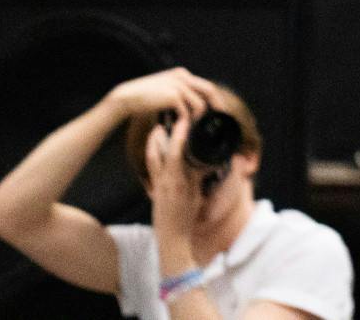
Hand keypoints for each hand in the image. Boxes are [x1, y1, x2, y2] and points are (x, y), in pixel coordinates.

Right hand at [107, 67, 221, 123]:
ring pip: (200, 104)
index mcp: (182, 74)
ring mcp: (178, 85)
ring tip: (196, 129)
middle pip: (209, 91)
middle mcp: (183, 76)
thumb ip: (178, 96)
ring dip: (199, 119)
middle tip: (221, 120)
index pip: (205, 85)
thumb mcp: (164, 93)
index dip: (214, 98)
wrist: (127, 97)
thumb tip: (190, 110)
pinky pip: (187, 112)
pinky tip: (185, 130)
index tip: (219, 110)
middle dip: (217, 106)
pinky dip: (187, 122)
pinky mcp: (173, 96)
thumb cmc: (144, 99)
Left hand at [145, 112, 206, 250]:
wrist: (172, 238)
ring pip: (151, 158)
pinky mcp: (154, 189)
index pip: (175, 152)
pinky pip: (151, 167)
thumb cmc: (187, 218)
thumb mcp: (197, 194)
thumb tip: (208, 160)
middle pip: (157, 152)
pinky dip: (154, 154)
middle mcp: (164, 181)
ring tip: (158, 129)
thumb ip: (199, 175)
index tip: (183, 120)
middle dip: (159, 134)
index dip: (178, 134)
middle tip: (164, 119)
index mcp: (177, 181)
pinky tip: (157, 149)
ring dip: (153, 142)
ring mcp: (157, 185)